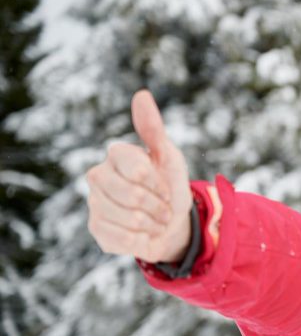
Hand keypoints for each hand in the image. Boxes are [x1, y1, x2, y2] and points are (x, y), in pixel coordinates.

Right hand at [86, 90, 193, 262]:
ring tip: (156, 220)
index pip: (137, 168)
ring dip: (154, 224)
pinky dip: (144, 240)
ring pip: (129, 219)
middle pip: (133, 196)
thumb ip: (153, 129)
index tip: (166, 187)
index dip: (158, 183)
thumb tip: (141, 95)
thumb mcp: (169, 157)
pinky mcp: (96, 230)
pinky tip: (144, 234)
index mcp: (116, 156)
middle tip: (164, 207)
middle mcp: (98, 177)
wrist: (171, 223)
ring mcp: (95, 203)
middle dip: (159, 206)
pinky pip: (124, 240)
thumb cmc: (169, 185)